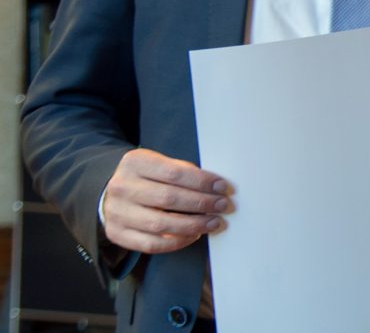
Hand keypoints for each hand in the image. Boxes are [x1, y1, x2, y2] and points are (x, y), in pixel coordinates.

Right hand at [101, 148, 232, 253]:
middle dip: (202, 203)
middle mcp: (122, 187)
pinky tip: (193, 235)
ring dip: (193, 225)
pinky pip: (151, 244)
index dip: (202, 181)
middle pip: (169, 198)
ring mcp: (117, 213)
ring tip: (214, 223)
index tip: (223, 187)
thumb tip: (215, 187)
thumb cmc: (145, 177)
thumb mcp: (158, 163)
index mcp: (134, 163)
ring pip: (161, 224)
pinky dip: (176, 242)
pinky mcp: (117, 234)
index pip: (175, 173)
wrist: (109, 193)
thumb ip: (181, 171)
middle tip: (223, 206)